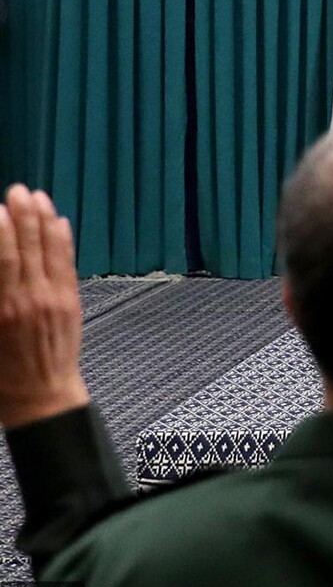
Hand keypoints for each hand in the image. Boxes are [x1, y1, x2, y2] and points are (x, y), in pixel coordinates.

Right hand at [0, 185, 88, 428]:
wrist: (40, 397)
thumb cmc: (0, 373)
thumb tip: (0, 264)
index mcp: (1, 310)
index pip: (2, 262)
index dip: (1, 233)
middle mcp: (28, 300)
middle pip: (26, 250)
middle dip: (21, 216)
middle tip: (17, 189)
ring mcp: (53, 300)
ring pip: (48, 252)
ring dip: (43, 221)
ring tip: (37, 196)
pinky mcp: (71, 302)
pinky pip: (68, 265)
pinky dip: (64, 241)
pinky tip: (60, 221)